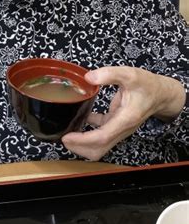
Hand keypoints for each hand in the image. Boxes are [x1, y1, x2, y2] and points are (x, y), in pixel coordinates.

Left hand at [61, 66, 184, 160]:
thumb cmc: (148, 85)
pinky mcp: (116, 125)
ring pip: (99, 146)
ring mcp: (119, 129)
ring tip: (68, 133)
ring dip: (82, 143)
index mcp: (125, 119)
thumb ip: (109, 74)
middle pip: (99, 149)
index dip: (83, 140)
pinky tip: (80, 119)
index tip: (67, 137)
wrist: (161, 94)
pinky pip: (100, 134)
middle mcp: (122, 128)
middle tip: (63, 137)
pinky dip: (88, 132)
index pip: (102, 137)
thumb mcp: (129, 74)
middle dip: (79, 148)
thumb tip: (89, 78)